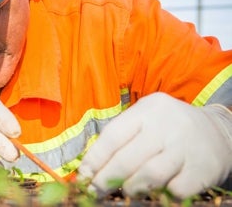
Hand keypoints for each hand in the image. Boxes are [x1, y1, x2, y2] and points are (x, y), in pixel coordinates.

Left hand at [77, 92, 231, 198]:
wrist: (218, 133)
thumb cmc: (168, 129)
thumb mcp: (146, 120)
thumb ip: (120, 137)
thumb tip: (89, 166)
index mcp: (149, 109)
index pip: (113, 136)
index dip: (95, 159)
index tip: (83, 174)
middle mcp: (168, 125)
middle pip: (128, 158)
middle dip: (106, 178)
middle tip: (94, 190)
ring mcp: (186, 147)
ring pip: (150, 175)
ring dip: (131, 187)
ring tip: (125, 190)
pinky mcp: (202, 169)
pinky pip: (175, 189)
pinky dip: (160, 194)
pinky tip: (154, 191)